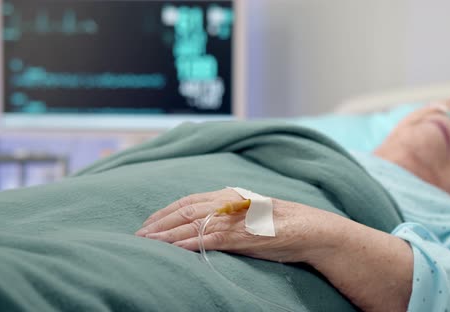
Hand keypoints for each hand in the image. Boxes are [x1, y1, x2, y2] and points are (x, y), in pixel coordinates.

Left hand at [135, 188, 341, 262]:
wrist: (311, 229)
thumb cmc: (283, 224)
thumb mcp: (252, 214)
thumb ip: (230, 213)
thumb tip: (209, 223)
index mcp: (230, 195)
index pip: (189, 201)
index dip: (166, 212)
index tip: (149, 222)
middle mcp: (229, 203)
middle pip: (184, 210)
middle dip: (159, 223)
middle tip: (138, 235)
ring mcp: (234, 219)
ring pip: (192, 224)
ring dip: (166, 235)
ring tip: (146, 243)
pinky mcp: (241, 236)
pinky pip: (208, 239)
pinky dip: (187, 244)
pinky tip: (172, 250)